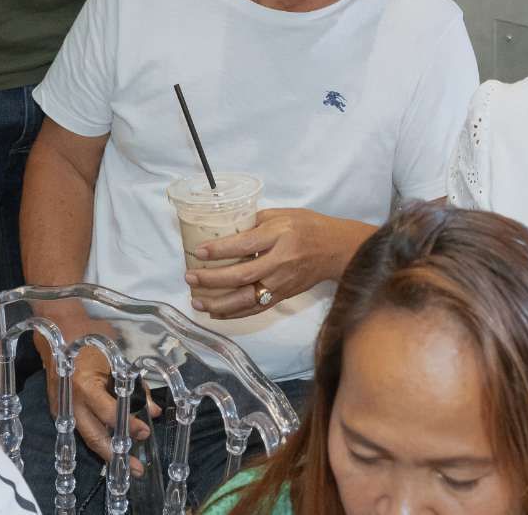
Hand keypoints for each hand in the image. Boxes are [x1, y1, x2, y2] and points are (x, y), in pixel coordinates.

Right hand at [41, 335, 156, 464]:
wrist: (57, 331)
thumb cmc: (91, 339)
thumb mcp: (117, 359)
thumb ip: (136, 386)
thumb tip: (154, 411)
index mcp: (85, 386)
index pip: (109, 414)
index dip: (129, 425)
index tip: (146, 432)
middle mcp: (72, 402)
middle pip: (95, 437)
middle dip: (116, 456)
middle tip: (136, 470)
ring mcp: (63, 409)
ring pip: (87, 438)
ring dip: (107, 453)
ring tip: (126, 467)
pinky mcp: (60, 412)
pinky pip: (81, 430)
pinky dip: (97, 439)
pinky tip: (111, 449)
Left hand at [185, 208, 370, 319]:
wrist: (337, 250)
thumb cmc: (309, 227)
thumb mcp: (283, 214)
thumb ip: (255, 222)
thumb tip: (226, 229)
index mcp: (280, 236)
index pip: (244, 245)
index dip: (219, 250)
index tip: (198, 251)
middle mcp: (280, 262)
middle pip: (241, 275)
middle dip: (212, 279)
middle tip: (190, 277)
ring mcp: (282, 283)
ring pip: (246, 299)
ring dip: (218, 303)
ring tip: (197, 301)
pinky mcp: (283, 296)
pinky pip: (256, 309)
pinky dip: (235, 313)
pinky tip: (216, 312)